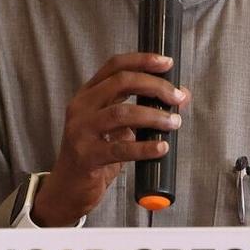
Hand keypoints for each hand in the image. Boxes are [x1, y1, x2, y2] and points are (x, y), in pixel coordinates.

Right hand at [31, 52, 189, 225]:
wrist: (67, 189)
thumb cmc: (95, 154)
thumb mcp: (117, 127)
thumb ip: (144, 109)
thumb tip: (182, 95)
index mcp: (88, 95)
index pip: (115, 65)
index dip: (142, 60)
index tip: (167, 63)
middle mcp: (81, 107)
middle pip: (121, 82)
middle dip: (154, 86)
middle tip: (177, 97)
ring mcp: (81, 131)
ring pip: (122, 113)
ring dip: (154, 115)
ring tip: (173, 122)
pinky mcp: (86, 156)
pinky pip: (121, 148)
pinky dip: (145, 147)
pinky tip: (161, 147)